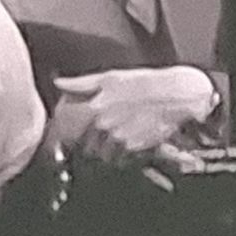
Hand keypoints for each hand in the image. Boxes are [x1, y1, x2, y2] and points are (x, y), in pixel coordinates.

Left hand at [51, 65, 217, 167]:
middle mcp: (103, 125)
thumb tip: (58, 82)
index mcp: (95, 106)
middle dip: (86, 141)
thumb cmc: (145, 83)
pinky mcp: (133, 148)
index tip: (65, 133)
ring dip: (103, 150)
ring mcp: (118, 138)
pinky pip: (118, 158)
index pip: (67, 125)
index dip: (63, 131)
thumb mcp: (110, 77)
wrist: (177, 95)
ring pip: (99, 153)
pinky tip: (128, 139)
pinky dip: (120, 153)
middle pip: (82, 143)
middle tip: (98, 134)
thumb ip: (81, 83)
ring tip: (115, 136)